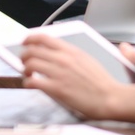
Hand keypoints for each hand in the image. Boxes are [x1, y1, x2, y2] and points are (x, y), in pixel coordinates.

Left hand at [20, 34, 134, 122]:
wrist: (110, 97)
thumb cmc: (101, 81)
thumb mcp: (86, 58)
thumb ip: (70, 53)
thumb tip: (56, 52)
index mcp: (71, 50)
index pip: (43, 37)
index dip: (29, 38)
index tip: (25, 42)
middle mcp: (63, 59)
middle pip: (32, 50)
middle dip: (24, 55)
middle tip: (24, 61)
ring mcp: (59, 73)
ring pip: (30, 64)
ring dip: (25, 69)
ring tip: (28, 74)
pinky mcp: (57, 88)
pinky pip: (33, 82)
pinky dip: (27, 82)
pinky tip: (30, 84)